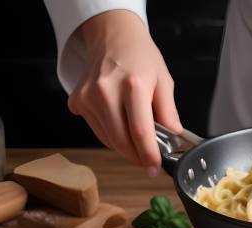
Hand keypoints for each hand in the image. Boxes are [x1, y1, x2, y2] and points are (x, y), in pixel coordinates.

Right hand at [69, 10, 182, 174]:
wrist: (112, 36)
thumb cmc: (140, 57)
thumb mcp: (164, 81)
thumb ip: (169, 112)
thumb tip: (174, 137)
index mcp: (133, 85)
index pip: (141, 132)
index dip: (149, 156)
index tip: (155, 168)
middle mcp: (106, 91)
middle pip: (121, 141)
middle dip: (137, 157)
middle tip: (149, 161)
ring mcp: (88, 98)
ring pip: (108, 139)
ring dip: (125, 147)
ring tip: (138, 141)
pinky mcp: (77, 102)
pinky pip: (97, 130)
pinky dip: (111, 135)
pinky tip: (121, 123)